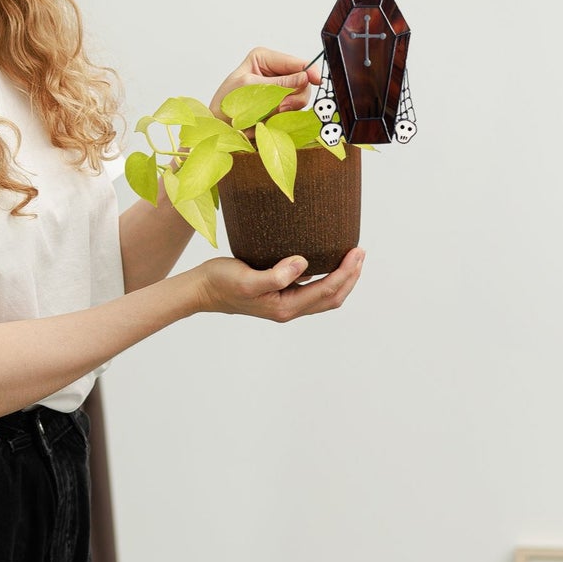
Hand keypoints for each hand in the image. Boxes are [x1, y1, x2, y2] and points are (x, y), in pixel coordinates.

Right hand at [192, 248, 365, 321]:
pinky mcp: (279, 295)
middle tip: (360, 252)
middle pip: (332, 297)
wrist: (202, 290)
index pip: (327, 290)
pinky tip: (326, 263)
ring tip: (352, 258)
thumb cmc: (221, 282)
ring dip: (342, 278)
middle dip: (350, 276)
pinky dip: (327, 278)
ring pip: (324, 295)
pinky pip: (312, 290)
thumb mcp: (247, 278)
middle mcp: (289, 309)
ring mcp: (285, 304)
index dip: (346, 272)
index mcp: (285, 307)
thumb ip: (276, 275)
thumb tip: (303, 264)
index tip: (356, 252)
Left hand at [210, 47, 319, 119]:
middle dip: (295, 96)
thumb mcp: (251, 88)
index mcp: (265, 58)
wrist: (219, 124)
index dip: (309, 71)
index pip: (295, 62)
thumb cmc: (227, 101)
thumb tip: (305, 78)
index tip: (317, 80)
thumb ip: (279, 84)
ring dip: (287, 108)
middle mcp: (275, 71)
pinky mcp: (281, 104)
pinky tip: (270, 118)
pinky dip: (283, 116)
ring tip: (269, 113)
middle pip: (303, 81)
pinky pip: (293, 110)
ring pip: (300, 97)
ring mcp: (280, 89)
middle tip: (281, 107)